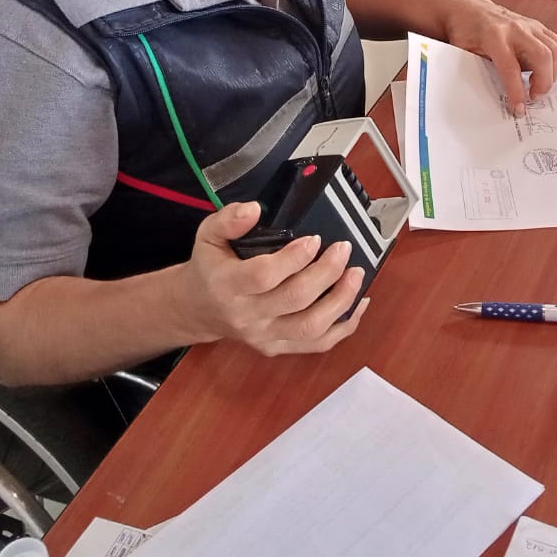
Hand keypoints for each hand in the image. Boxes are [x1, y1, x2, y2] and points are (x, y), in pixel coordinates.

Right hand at [171, 202, 369, 355]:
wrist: (198, 309)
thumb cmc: (210, 268)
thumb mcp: (207, 235)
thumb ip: (228, 219)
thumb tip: (254, 209)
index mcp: (228, 285)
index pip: (264, 276)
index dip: (294, 258)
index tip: (314, 239)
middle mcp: (247, 315)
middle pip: (295, 300)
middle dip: (327, 273)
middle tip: (344, 249)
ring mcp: (264, 335)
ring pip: (310, 327)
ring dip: (341, 300)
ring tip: (356, 274)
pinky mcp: (278, 347)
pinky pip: (317, 344)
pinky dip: (344, 326)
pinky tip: (358, 303)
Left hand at [440, 0, 556, 114]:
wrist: (469, 10)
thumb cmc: (465, 33)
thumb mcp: (464, 55)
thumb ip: (479, 72)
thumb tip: (492, 100)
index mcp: (494, 36)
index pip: (511, 68)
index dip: (517, 92)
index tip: (519, 109)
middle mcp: (516, 28)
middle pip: (542, 55)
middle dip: (544, 82)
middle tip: (534, 97)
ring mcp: (529, 25)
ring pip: (556, 48)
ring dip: (552, 72)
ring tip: (538, 84)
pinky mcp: (537, 26)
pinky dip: (555, 60)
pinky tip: (542, 70)